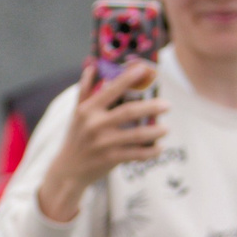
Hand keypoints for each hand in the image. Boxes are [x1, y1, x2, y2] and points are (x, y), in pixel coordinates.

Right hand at [35, 62, 169, 223]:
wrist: (68, 170)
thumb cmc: (76, 137)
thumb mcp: (76, 113)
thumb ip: (85, 90)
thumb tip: (91, 66)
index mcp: (88, 109)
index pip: (111, 90)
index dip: (128, 78)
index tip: (144, 68)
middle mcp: (95, 124)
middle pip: (129, 112)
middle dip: (151, 107)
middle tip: (167, 105)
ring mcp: (103, 143)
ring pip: (136, 135)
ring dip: (155, 131)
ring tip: (166, 128)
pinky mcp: (110, 159)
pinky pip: (136, 154)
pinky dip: (150, 152)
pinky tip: (159, 148)